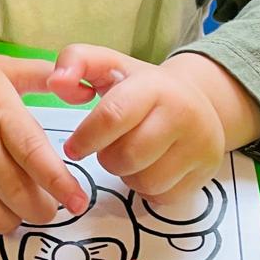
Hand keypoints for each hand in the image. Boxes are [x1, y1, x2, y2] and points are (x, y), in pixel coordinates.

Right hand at [0, 52, 88, 233]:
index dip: (59, 183)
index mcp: (1, 114)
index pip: (34, 154)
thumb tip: (84, 89)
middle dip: (41, 211)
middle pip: (15, 192)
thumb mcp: (6, 67)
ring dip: (12, 221)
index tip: (77, 201)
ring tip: (22, 214)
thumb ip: (45, 76)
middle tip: (51, 210)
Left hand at [46, 43, 259, 209]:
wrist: (200, 101)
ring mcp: (199, 145)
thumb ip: (76, 62)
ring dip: (127, 175)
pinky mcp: (205, 172)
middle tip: (109, 147)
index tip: (72, 148)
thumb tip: (55, 83)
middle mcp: (183, 113)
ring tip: (131, 156)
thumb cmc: (143, 86)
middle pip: (127, 156)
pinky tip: (150, 168)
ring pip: (144, 181)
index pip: (113, 116)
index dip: (86, 137)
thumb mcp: (110, 64)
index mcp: (154, 85)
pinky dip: (147, 189)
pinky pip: (162, 197)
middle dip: (107, 157)